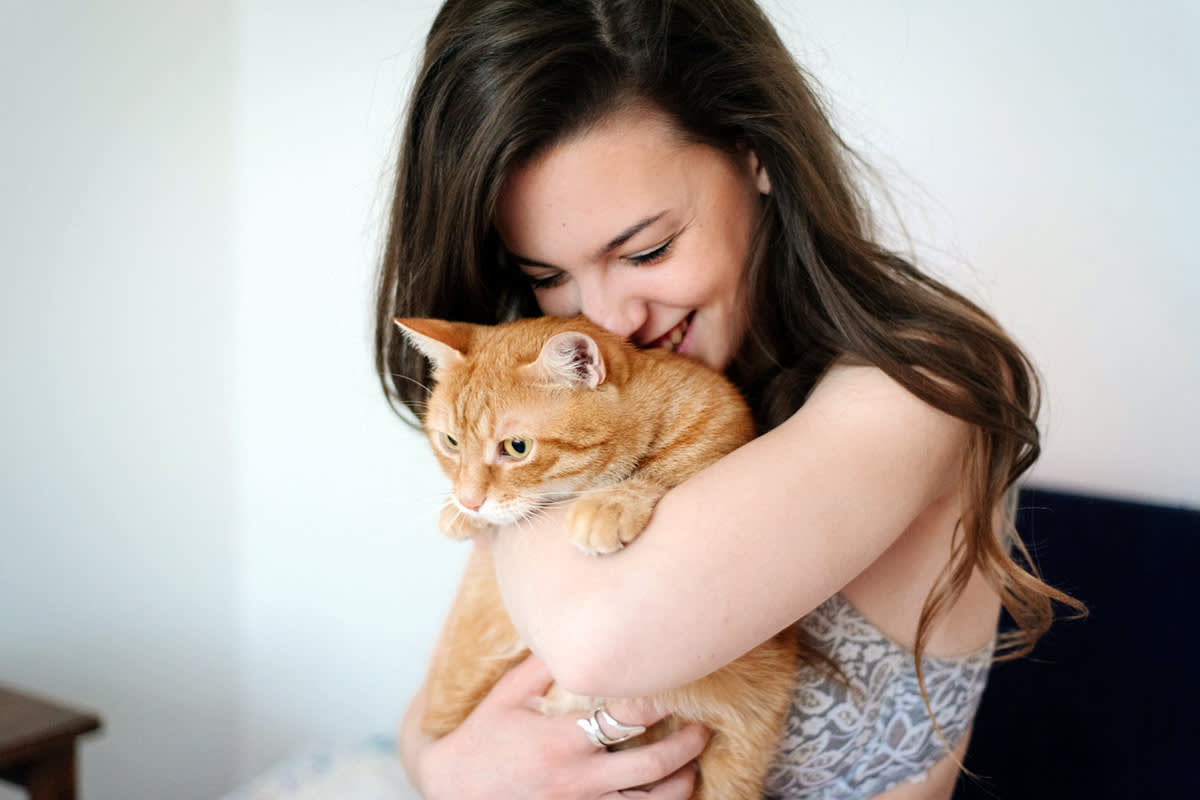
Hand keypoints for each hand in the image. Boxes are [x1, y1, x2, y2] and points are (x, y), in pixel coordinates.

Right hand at [417, 655, 708, 798]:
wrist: (453, 792)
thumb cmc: (481, 740)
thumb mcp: (507, 695)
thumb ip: (543, 664)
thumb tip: (574, 629)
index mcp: (563, 739)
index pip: (628, 717)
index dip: (659, 700)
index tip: (677, 684)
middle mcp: (578, 778)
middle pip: (655, 764)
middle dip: (688, 743)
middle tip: (703, 726)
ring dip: (681, 782)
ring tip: (692, 763)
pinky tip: (666, 792)